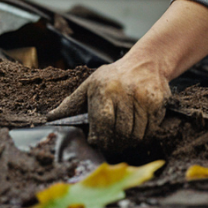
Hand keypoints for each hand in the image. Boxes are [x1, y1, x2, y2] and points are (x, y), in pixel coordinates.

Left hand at [47, 58, 169, 150]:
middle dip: (114, 143)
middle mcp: (124, 93)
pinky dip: (143, 136)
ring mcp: (143, 98)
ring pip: (136, 134)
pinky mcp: (157, 103)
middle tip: (111, 145)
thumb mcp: (89, 85)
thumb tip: (51, 118)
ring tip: (124, 139)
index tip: (96, 141)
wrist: (147, 62)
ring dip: (129, 142)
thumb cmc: (113, 77)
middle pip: (120, 132)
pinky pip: (150, 130)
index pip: (102, 122)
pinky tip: (137, 132)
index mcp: (104, 90)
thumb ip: (71, 103)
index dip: (99, 137)